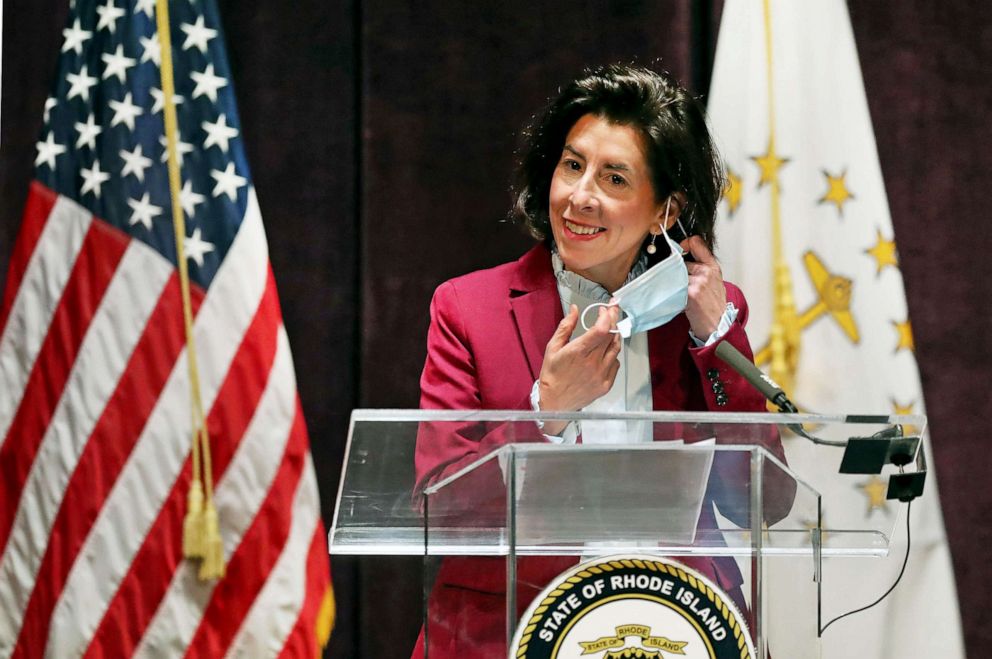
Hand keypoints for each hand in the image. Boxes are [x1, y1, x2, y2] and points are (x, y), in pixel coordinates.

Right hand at [538, 304, 620, 433]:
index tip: (606, 309)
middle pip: (612, 336)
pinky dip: (612, 354)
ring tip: (608, 330)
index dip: (607, 316)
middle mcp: (592, 363)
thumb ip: (566, 327)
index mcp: (578, 352)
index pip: (602, 329)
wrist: (555, 403)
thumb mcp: (553, 348)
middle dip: (613, 320)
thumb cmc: (552, 376)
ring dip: (614, 336)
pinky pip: (615, 363)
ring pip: (616, 349)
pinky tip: (604, 352)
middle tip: (611, 312)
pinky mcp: (606, 384)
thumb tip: (574, 310)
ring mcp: (601, 375)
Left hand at [680, 236, 726, 338]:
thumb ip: (702, 267)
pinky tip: (681, 300)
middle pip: (682, 262)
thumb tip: (685, 256)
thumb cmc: (714, 305)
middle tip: (685, 285)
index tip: (680, 248)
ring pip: (677, 274)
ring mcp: (699, 281)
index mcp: (713, 267)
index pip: (697, 243)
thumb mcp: (714, 281)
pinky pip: (675, 286)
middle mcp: (707, 271)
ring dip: (676, 284)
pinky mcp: (691, 292)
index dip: (685, 243)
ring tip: (684, 294)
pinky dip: (674, 292)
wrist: (718, 324)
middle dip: (680, 272)